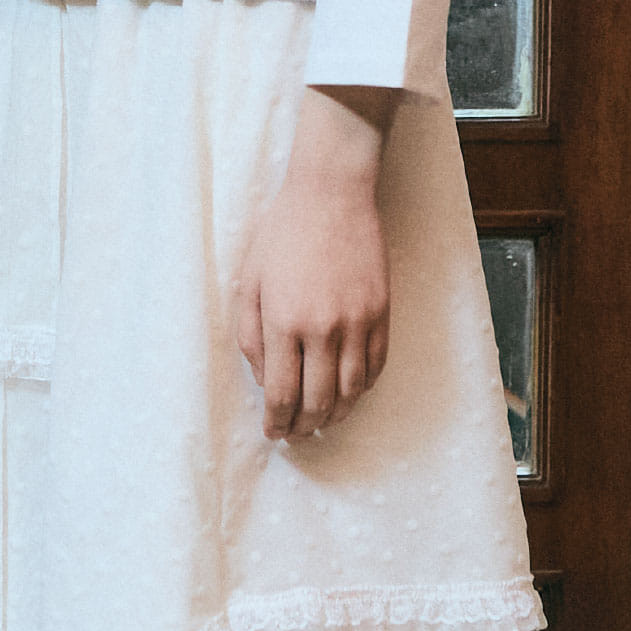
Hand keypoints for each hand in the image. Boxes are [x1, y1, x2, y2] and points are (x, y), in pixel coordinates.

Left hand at [235, 86, 398, 441]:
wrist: (332, 194)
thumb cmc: (282, 234)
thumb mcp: (249, 282)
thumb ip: (251, 336)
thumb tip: (265, 380)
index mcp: (284, 322)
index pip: (281, 393)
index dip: (276, 421)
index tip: (273, 432)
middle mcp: (323, 328)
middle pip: (318, 401)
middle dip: (304, 427)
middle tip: (296, 436)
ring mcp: (357, 322)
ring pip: (352, 391)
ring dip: (336, 415)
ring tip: (323, 423)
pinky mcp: (382, 312)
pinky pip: (376, 366)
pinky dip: (363, 389)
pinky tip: (350, 393)